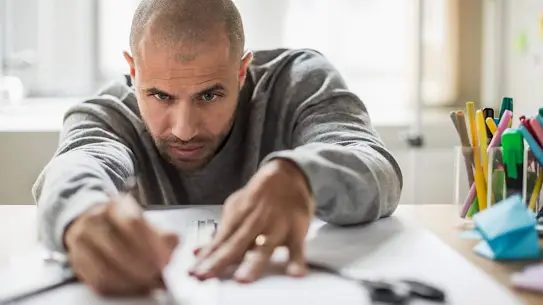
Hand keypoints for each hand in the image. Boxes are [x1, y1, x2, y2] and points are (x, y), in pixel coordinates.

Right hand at [64, 194, 178, 295]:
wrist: (89, 223)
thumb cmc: (122, 225)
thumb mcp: (143, 220)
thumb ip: (161, 233)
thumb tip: (173, 242)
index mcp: (116, 206)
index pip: (134, 223)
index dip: (152, 244)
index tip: (165, 259)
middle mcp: (95, 220)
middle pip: (120, 248)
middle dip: (144, 267)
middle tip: (159, 276)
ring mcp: (82, 242)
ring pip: (108, 268)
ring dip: (133, 281)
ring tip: (150, 284)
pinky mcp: (77, 262)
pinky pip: (99, 281)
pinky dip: (120, 288)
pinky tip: (134, 287)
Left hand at [189, 159, 313, 282]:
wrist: (287, 174)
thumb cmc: (259, 195)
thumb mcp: (236, 207)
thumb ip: (221, 231)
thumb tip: (201, 251)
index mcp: (238, 217)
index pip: (219, 241)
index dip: (206, 257)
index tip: (195, 272)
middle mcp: (255, 223)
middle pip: (236, 245)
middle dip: (220, 261)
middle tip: (207, 275)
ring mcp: (276, 227)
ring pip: (264, 248)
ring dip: (253, 264)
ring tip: (243, 279)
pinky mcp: (296, 230)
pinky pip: (297, 248)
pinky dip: (297, 261)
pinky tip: (295, 273)